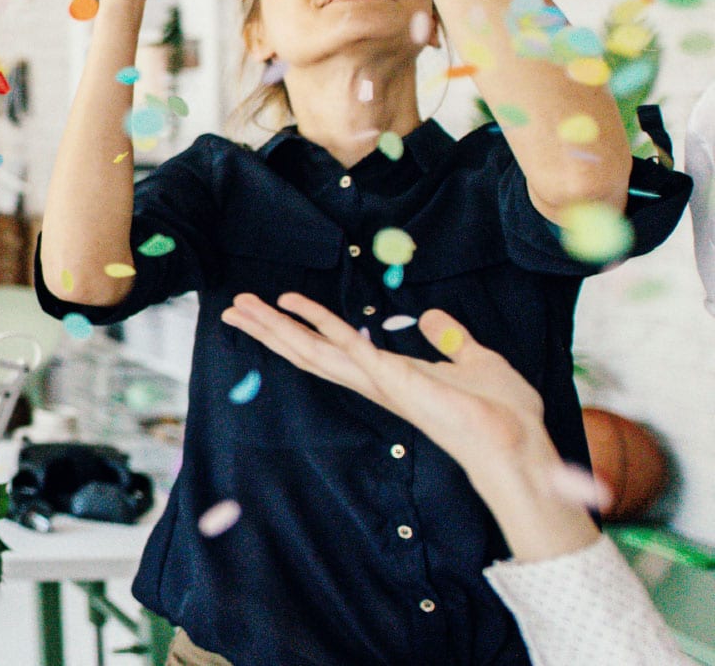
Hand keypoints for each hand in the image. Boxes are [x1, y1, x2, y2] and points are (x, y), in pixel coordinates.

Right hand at [221, 293, 547, 473]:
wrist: (518, 444)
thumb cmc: (502, 412)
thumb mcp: (476, 361)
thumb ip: (451, 339)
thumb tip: (432, 317)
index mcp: (387, 376)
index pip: (330, 349)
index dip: (297, 329)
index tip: (272, 307)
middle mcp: (373, 381)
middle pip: (307, 352)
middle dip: (269, 329)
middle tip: (233, 307)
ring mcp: (380, 382)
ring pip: (315, 351)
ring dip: (276, 327)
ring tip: (242, 307)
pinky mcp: (395, 381)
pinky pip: (352, 348)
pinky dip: (323, 325)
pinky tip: (295, 306)